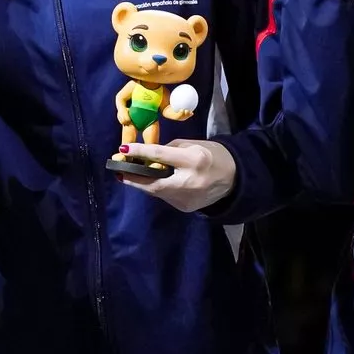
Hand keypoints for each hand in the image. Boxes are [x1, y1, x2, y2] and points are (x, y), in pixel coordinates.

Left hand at [116, 139, 236, 212]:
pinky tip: (150, 182)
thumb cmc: (213, 155)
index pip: (161, 156)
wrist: (235, 179)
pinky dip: (156, 188)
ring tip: (130, 175)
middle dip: (133, 178)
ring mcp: (187, 199)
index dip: (140, 152)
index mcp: (194, 161)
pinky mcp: (185, 208)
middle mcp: (189, 182)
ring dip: (142, 183)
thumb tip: (147, 155)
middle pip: (153, 183)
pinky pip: (165, 196)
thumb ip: (169, 150)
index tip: (122, 150)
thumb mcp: (193, 145)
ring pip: (157, 192)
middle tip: (118, 171)